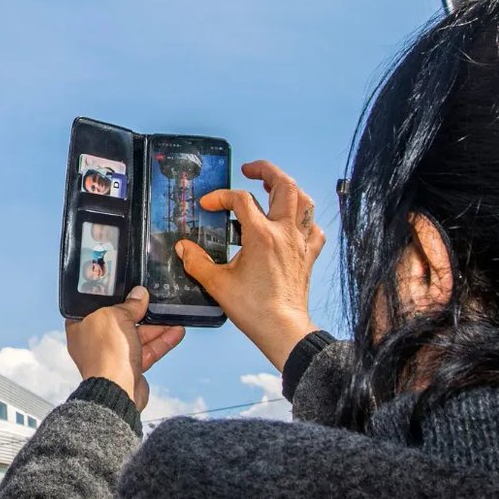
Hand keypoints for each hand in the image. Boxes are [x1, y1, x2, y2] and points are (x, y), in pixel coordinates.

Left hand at [65, 286, 185, 410]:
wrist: (118, 390)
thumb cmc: (106, 352)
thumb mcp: (116, 316)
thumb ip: (128, 305)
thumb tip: (139, 295)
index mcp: (81, 326)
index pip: (96, 306)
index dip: (113, 297)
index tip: (128, 289)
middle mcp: (95, 341)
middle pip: (121, 320)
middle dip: (141, 312)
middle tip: (155, 301)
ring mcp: (113, 355)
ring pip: (137, 336)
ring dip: (156, 327)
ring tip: (174, 317)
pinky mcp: (129, 367)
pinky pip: (146, 350)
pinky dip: (161, 341)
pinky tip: (176, 332)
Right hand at [175, 160, 324, 370]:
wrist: (282, 329)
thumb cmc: (254, 308)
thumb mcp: (217, 283)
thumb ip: (197, 262)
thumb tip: (183, 248)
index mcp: (261, 235)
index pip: (241, 199)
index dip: (221, 196)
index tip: (209, 204)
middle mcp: (285, 232)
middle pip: (284, 185)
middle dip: (266, 171)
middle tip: (250, 170)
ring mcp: (301, 243)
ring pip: (304, 201)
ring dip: (289, 189)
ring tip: (274, 187)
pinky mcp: (309, 256)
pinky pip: (314, 228)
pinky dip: (305, 219)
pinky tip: (295, 223)